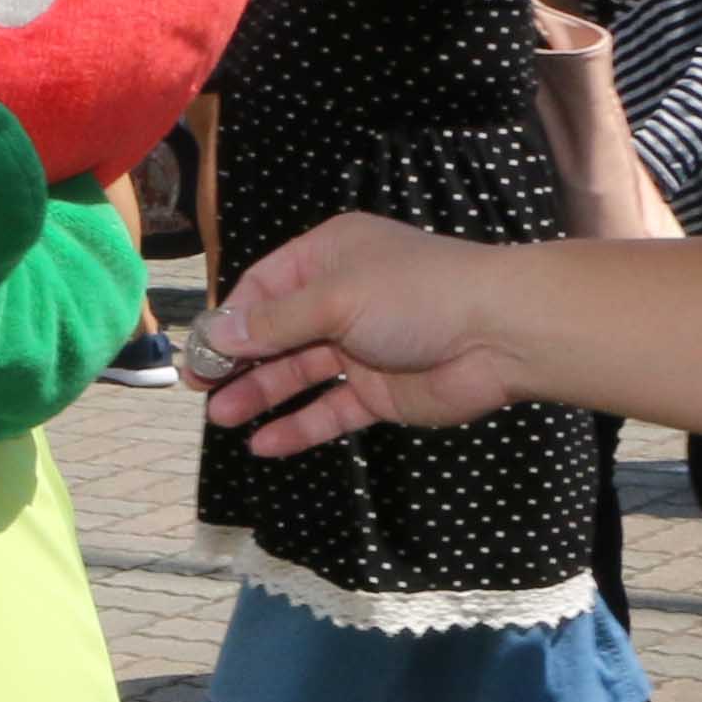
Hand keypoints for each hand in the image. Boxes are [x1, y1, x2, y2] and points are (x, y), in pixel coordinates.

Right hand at [197, 218, 528, 456]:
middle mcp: (341, 299)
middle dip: (237, 360)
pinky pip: (330, 409)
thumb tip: (215, 333)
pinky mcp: (380, 392)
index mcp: (330, 258)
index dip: (230, 320)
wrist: (501, 334)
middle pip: (275, 333)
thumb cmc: (418, 295)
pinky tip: (265, 444)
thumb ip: (274, 323)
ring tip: (222, 418)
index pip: (263, 288)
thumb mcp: (336, 298)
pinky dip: (299, 425)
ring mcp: (361, 348)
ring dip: (260, 394)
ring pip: (298, 373)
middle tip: (200, 389)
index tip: (200, 352)